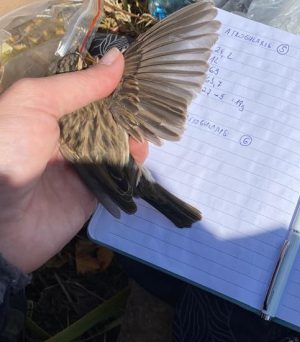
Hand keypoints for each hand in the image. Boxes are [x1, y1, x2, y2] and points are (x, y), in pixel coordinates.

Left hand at [0, 48, 147, 272]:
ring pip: (115, 146)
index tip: (139, 74)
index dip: (111, 83)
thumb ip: (79, 84)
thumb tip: (118, 59)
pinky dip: (132, 166)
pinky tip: (141, 155)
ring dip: (132, 137)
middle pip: (104, 118)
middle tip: (153, 103)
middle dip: (127, 111)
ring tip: (149, 129)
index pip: (86, 92)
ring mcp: (80, 165)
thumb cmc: (9, 149)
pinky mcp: (93, 192)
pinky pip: (118, 176)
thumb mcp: (34, 103)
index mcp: (46, 111)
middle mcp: (64, 135)